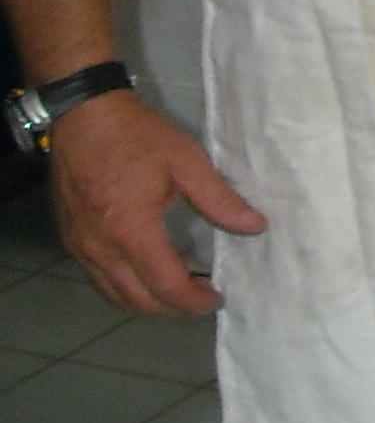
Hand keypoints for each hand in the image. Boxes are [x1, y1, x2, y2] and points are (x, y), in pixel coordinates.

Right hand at [46, 92, 265, 317]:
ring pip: (115, 296)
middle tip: (202, 296)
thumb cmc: (135, 135)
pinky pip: (99, 280)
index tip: (217, 297)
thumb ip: (220, 199)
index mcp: (131, 232)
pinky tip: (148, 270)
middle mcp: (100, 249)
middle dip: (174, 308)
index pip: (167, 287)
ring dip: (149, 302)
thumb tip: (255, 226)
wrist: (82, 114)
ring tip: (180, 287)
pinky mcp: (70, 240)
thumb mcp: (186, 160)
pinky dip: (126, 287)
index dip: (195, 301)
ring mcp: (80, 248)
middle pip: (139, 302)